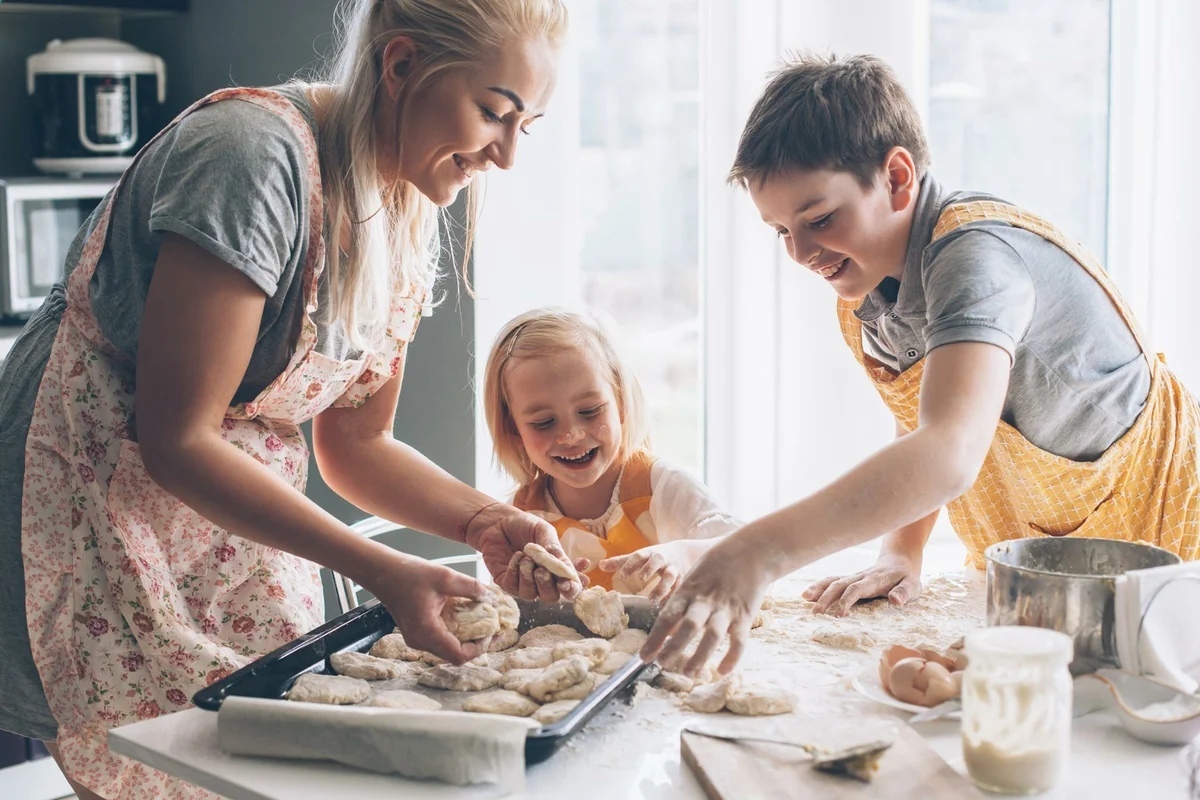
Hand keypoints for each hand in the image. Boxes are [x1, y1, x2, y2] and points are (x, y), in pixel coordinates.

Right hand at [365, 551, 489, 663]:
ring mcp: (416, 638)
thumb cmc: (408, 573)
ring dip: (465, 638)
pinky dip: (455, 632)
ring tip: (481, 621)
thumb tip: (490, 597)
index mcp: (427, 632)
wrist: (382, 571)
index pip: (459, 656)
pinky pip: (440, 639)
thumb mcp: (445, 576)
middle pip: (454, 655)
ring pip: (447, 648)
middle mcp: (420, 641)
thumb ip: (470, 587)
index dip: (479, 648)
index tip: (491, 632)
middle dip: (475, 644)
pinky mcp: (416, 632)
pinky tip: (464, 616)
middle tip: (491, 627)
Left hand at [464, 503, 585, 601]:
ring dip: (529, 577)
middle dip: (547, 586)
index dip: (572, 588)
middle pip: (551, 597)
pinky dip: (515, 571)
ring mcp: (524, 584)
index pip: (570, 586)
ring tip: (526, 558)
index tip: (568, 582)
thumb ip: (554, 548)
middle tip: (542, 570)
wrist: (498, 521)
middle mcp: (542, 580)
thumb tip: (565, 564)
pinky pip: (512, 587)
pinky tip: (516, 556)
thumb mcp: (543, 531)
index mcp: (557, 569)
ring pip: (531, 595)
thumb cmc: (525, 526)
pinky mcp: (506, 583)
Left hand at [599, 540, 695, 602]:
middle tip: (641, 579)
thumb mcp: (640, 556)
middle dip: (649, 568)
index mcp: (649, 553)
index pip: (639, 556)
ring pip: (670, 576)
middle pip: (656, 560)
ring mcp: (673, 568)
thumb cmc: (655, 557)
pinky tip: (664, 607)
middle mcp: (662, 559)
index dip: (631, 564)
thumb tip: (600, 565)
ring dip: (662, 587)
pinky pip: (679, 588)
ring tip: (652, 600)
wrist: (684, 553)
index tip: (622, 576)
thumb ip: (621, 562)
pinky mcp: (682, 578)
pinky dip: (672, 597)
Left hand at [639, 537, 771, 678]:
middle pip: (688, 627)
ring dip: (699, 656)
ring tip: (688, 673)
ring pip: (712, 636)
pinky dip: (731, 657)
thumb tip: (666, 631)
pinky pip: (739, 641)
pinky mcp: (745, 616)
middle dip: (673, 648)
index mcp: (689, 591)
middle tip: (662, 665)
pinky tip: (722, 671)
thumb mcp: (693, 577)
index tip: (644, 657)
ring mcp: (727, 609)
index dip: (656, 638)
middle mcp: (706, 601)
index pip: (668, 617)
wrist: (751, 551)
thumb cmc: (716, 564)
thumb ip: (681, 603)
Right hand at [802, 552, 921, 616]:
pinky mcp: (849, 580)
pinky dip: (818, 586)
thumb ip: (904, 592)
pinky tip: (806, 595)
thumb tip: (895, 601)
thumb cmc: (906, 578)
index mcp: (874, 580)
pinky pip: (832, 581)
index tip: (839, 614)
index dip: (847, 600)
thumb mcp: (913, 586)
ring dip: (818, 589)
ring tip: (805, 599)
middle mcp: (860, 577)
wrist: (900, 562)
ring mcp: (853, 577)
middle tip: (816, 613)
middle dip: (826, 598)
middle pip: (839, 585)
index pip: (857, 588)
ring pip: (833, 580)